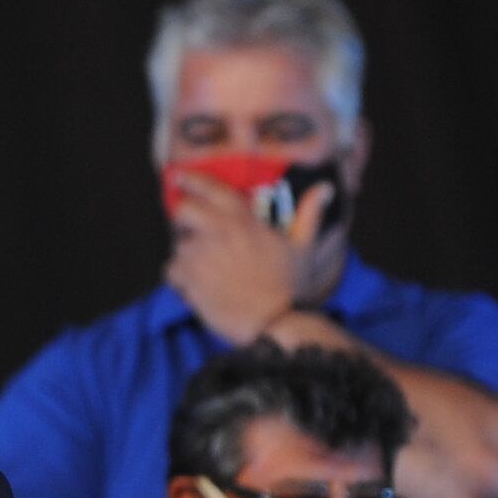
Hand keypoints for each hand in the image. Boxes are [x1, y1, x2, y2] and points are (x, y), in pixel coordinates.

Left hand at [166, 168, 333, 340]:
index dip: (194, 180)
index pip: (212, 189)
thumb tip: (325, 187)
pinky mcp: (188, 278)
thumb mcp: (303, 247)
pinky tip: (198, 287)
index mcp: (243, 221)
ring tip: (207, 270)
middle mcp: (217, 232)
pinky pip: (172, 271)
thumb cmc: (286, 286)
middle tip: (189, 227)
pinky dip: (180, 278)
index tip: (181, 176)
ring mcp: (200, 255)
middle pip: (183, 210)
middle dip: (183, 216)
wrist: (269, 321)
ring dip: (187, 254)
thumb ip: (310, 214)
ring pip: (179, 245)